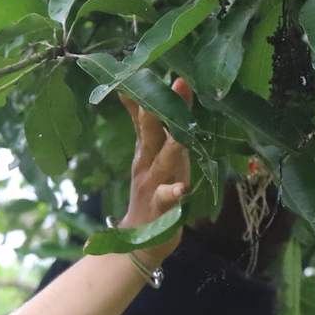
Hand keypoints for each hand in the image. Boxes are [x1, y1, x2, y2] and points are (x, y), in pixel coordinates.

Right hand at [117, 79, 193, 265]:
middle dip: (159, 111)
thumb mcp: (146, 160)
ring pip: (163, 162)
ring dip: (171, 146)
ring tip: (179, 133)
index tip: (140, 71)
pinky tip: (182, 189)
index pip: (144, 120)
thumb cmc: (150, 196)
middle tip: (171, 85)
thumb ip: (144, 130)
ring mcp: (154, 187)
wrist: (137, 243)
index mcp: (146, 154)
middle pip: (152, 134)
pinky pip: (169, 200)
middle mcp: (148, 166)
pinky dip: (174, 193)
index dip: (144, 97)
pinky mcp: (163, 209)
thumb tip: (132, 98)